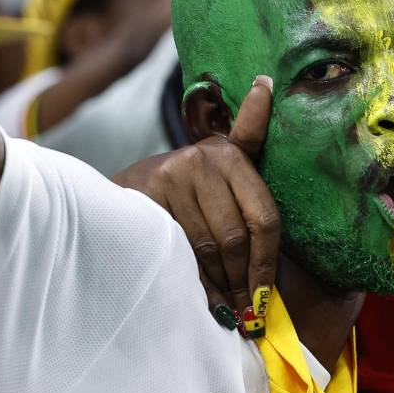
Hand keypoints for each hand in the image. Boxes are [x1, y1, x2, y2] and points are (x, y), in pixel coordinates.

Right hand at [114, 77, 280, 320]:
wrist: (125, 190)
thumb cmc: (190, 188)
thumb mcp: (224, 166)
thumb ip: (251, 133)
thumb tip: (265, 83)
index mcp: (230, 153)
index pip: (264, 216)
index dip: (268, 263)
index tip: (266, 295)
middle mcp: (202, 160)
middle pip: (235, 237)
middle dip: (242, 280)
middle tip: (246, 309)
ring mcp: (172, 176)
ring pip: (207, 248)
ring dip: (220, 286)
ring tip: (227, 308)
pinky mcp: (146, 196)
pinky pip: (179, 251)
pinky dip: (194, 283)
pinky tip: (203, 299)